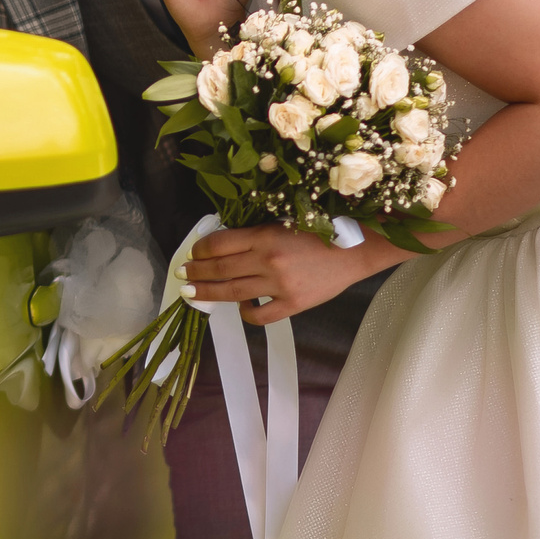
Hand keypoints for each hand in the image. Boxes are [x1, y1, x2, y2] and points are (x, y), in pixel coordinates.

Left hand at [180, 224, 394, 324]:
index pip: (219, 244)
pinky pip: (259, 315)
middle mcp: (268, 260)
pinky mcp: (292, 304)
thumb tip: (223, 245)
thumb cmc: (321, 231)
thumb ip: (255, 235)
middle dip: (196, 273)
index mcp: (264, 235)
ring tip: (193, 294)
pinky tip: (241, 307)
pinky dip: (245, 313)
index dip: (199, 250)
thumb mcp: (283, 223)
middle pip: (220, 269)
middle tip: (183, 276)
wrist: (356, 249)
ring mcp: (279, 285)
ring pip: (232, 292)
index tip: (192, 254)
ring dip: (208, 293)